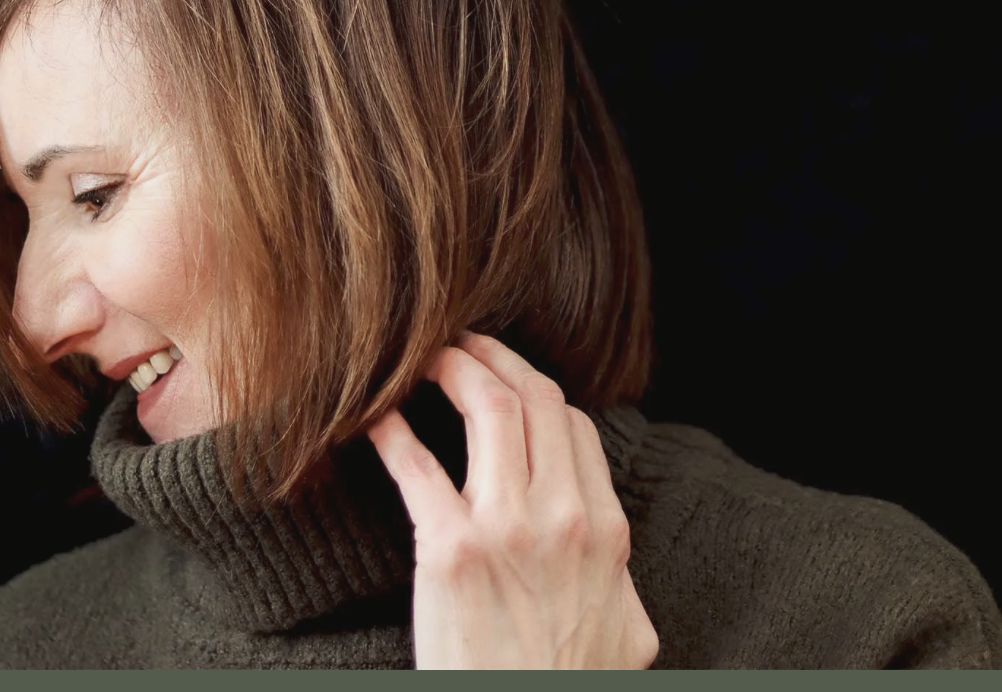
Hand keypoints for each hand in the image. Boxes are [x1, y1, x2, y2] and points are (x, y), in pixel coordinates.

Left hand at [367, 331, 658, 669]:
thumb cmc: (566, 685)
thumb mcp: (627, 634)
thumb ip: (620, 582)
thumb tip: (612, 560)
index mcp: (606, 530)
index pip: (573, 425)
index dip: (534, 390)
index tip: (504, 380)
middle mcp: (564, 517)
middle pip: (534, 397)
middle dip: (494, 355)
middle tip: (460, 342)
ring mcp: (507, 530)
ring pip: (488, 407)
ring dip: (451, 369)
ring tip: (421, 359)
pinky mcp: (449, 551)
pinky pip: (416, 465)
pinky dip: (392, 429)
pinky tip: (374, 416)